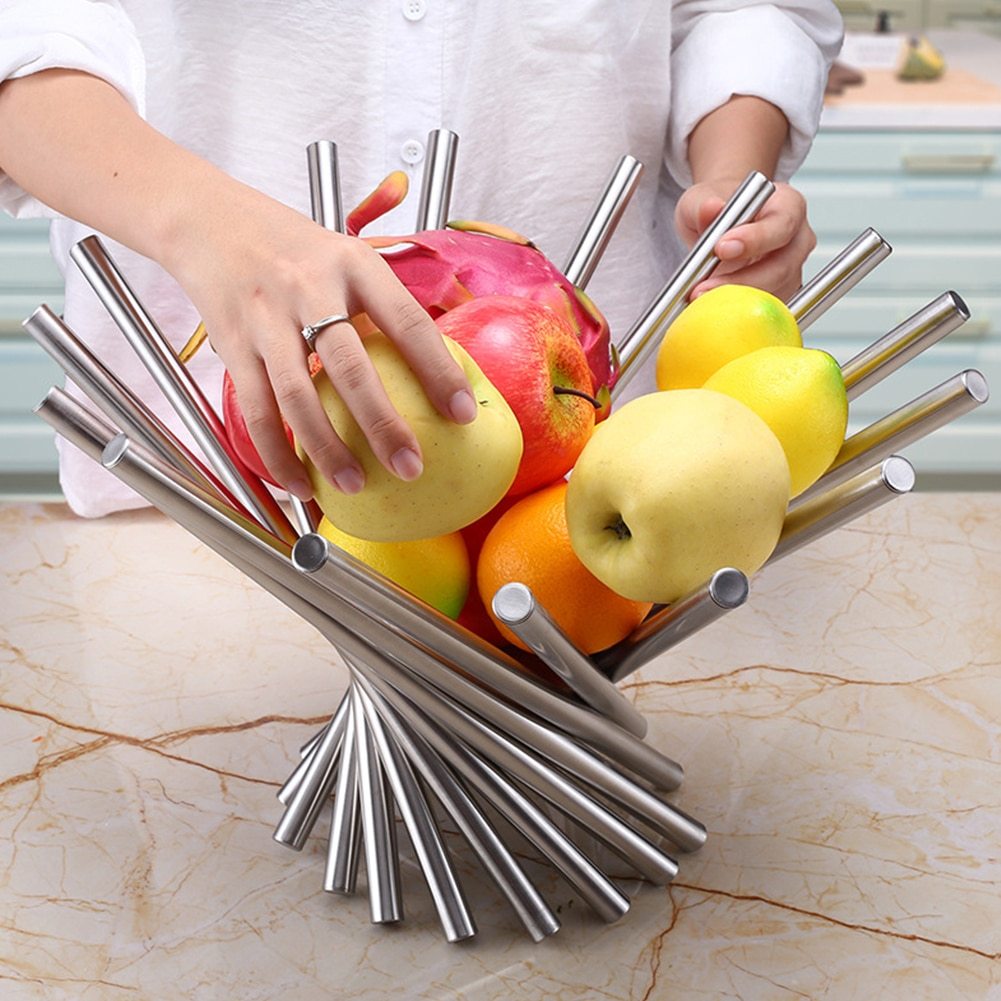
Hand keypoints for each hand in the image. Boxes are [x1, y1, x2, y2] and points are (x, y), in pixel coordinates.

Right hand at [165, 183, 476, 501]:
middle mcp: (310, 288)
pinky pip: (256, 409)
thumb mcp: (348, 260)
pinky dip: (277, 452)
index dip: (438, 370)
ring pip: (297, 395)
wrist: (210, 221)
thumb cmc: (296, 252)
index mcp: (354, 265)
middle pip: (351, 366)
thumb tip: (439, 371)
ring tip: (355, 485)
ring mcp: (267, 318)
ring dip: (326, 448)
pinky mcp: (232, 344)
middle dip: (383, 424)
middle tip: (411, 467)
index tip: (463, 415)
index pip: (407, 321)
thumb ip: (384, 307)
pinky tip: (299, 483)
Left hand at [674, 179, 815, 301]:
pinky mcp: (780, 294)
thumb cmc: (718, 209)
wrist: (720, 228)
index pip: (781, 225)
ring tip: (699, 297)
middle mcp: (798, 239)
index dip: (754, 239)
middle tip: (702, 288)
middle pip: (780, 267)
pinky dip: (737, 309)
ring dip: (735, 299)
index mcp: (788, 206)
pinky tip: (711, 304)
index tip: (722, 248)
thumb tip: (711, 209)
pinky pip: (764, 308)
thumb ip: (704, 205)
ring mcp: (792, 270)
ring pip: (772, 293)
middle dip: (739, 281)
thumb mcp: (702, 199)